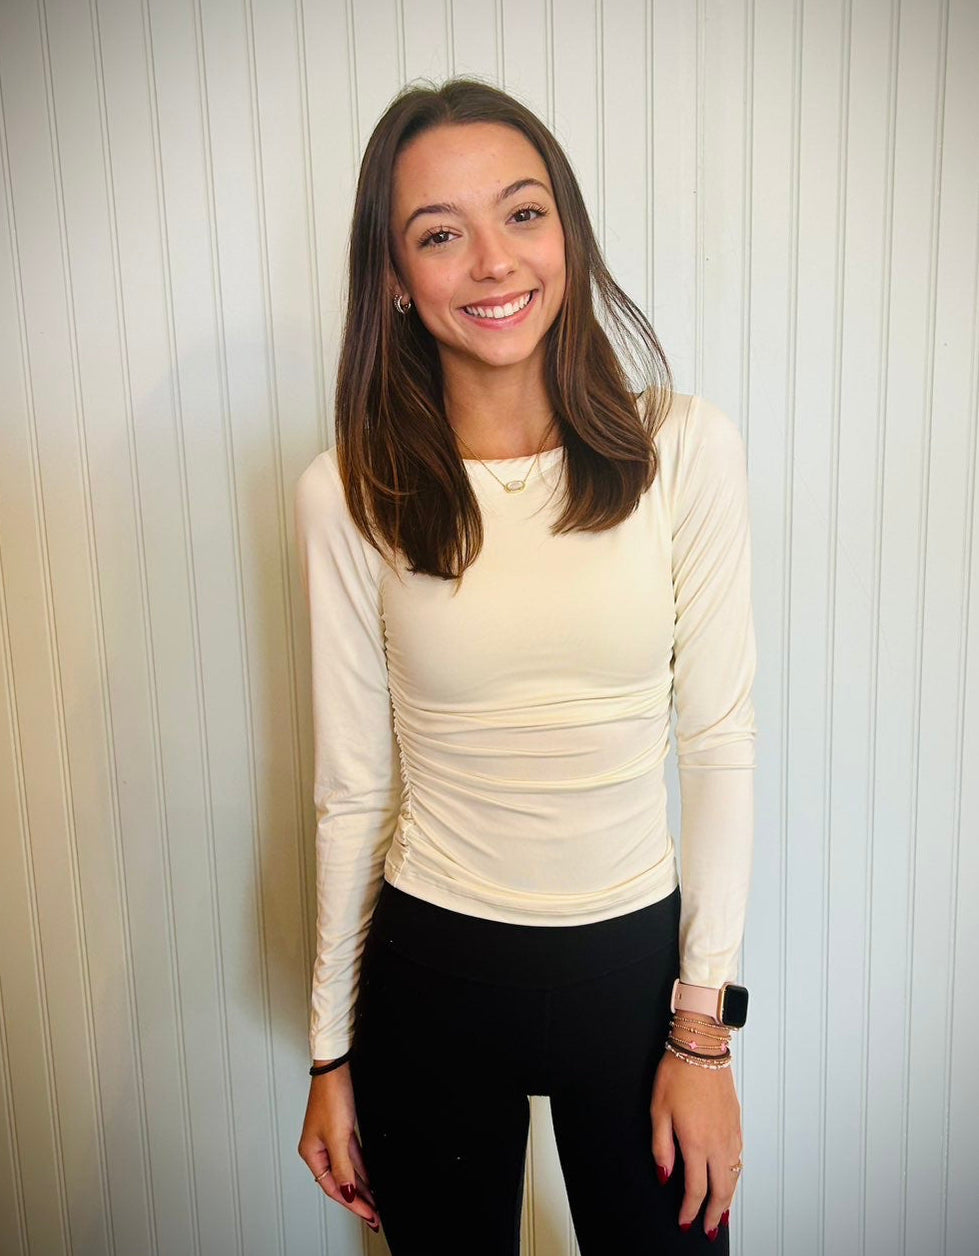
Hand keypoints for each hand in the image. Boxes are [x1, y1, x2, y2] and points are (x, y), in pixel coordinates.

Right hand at [297, 1064, 379, 1232]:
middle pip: (340, 1181)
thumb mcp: (337, 1137)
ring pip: (348, 1170)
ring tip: (374, 1202)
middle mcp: (319, 1148)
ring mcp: (331, 1139)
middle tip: (373, 1214)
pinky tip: (371, 1178)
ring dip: (362, 1185)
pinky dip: (362, 1168)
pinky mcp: (342, 1129)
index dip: (351, 1203)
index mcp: (311, 1153)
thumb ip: (343, 1168)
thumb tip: (348, 1193)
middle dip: (357, 1199)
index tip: (368, 1214)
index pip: (333, 1187)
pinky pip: (353, 1156)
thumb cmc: (329, 1096)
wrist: (336, 1068)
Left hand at [650, 1050, 741, 1237]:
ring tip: (722, 1214)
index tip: (686, 1222)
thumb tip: (665, 1175)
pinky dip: (735, 1176)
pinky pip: (740, 1158)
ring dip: (729, 1199)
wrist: (702, 1048)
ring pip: (734, 1176)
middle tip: (708, 1230)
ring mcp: (731, 1133)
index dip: (690, 1210)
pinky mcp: (737, 1123)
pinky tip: (730, 1179)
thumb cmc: (677, 1074)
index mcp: (696, 1142)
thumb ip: (661, 1147)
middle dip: (715, 1214)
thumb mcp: (658, 1110)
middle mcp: (718, 1142)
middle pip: (721, 1190)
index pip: (696, 1189)